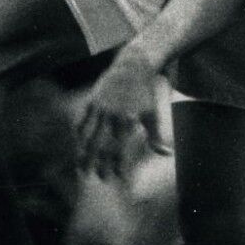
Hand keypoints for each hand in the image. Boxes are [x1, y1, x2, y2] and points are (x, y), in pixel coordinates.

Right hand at [76, 48, 163, 179]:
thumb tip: (166, 154)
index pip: (120, 148)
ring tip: (81, 165)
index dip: (117, 164)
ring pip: (88, 133)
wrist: (132, 66)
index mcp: (126, 119)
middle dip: (97, 162)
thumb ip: (155, 136)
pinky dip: (79, 132)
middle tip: (95, 178)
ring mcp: (99, 107)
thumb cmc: (144, 93)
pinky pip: (82, 119)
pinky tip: (77, 143)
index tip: (117, 178)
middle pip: (101, 144)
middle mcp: (110, 114)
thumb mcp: (151, 113)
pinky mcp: (92, 100)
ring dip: (84, 150)